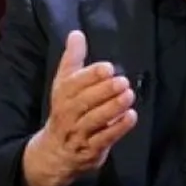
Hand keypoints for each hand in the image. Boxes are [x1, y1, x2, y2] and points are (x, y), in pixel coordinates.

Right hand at [20, 31, 136, 185]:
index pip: (73, 84)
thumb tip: (76, 33)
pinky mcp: (90, 150)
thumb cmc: (65, 112)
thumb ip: (72, 59)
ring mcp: (78, 133)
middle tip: (123, 81)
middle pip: (84, 102)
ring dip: (112, 108)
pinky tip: (131, 117)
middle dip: (104, 91)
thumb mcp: (64, 85)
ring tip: (129, 96)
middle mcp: (68, 114)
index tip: (108, 68)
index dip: (91, 76)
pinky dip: (117, 128)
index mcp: (62, 95)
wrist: (54, 152)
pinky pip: (104, 139)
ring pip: (94, 120)